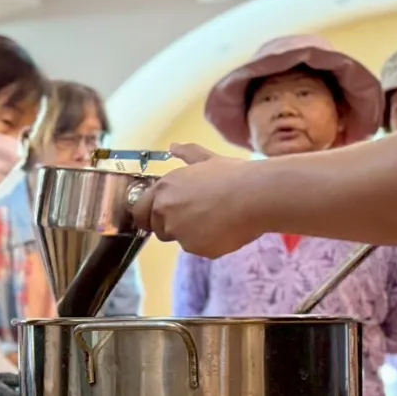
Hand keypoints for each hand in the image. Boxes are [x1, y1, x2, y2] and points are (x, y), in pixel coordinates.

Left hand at [130, 143, 263, 258]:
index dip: (152, 214)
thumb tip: (174, 147)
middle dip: (174, 224)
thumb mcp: (207, 159)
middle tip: (200, 214)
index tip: (167, 213)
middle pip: (159, 228)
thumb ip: (187, 154)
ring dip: (192, 233)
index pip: (140, 211)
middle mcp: (165, 212)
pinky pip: (198, 249)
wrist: (256, 195)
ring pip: (180, 239)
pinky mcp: (195, 248)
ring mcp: (178, 232)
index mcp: (163, 189)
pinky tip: (225, 228)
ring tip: (217, 218)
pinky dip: (209, 243)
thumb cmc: (233, 175)